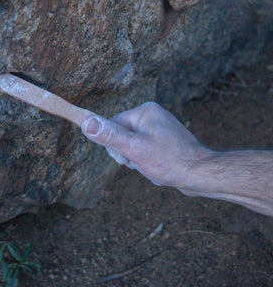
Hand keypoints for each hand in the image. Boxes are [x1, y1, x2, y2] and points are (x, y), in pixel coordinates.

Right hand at [81, 102, 211, 189]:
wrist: (200, 174)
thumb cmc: (169, 161)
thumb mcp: (134, 149)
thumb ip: (109, 135)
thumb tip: (86, 122)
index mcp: (145, 111)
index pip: (113, 125)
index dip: (116, 145)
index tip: (129, 156)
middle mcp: (152, 116)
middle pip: (122, 136)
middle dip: (128, 154)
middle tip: (144, 161)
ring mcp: (159, 128)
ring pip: (132, 146)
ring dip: (138, 160)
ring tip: (154, 165)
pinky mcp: (164, 140)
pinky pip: (144, 151)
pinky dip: (148, 162)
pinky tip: (159, 167)